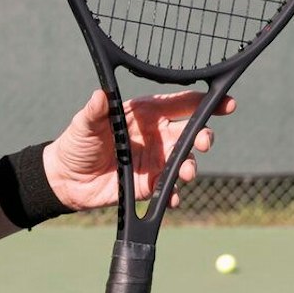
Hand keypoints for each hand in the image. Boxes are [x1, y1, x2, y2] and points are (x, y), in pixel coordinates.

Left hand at [42, 88, 234, 212]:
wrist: (66, 179)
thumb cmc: (77, 143)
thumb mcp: (84, 124)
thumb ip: (94, 111)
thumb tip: (100, 94)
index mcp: (145, 114)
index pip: (181, 104)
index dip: (206, 102)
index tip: (226, 103)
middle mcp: (157, 136)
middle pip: (191, 132)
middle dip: (203, 136)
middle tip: (203, 142)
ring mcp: (157, 161)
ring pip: (185, 161)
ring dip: (190, 167)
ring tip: (185, 173)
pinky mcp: (151, 184)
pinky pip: (170, 189)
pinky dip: (174, 194)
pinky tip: (172, 197)